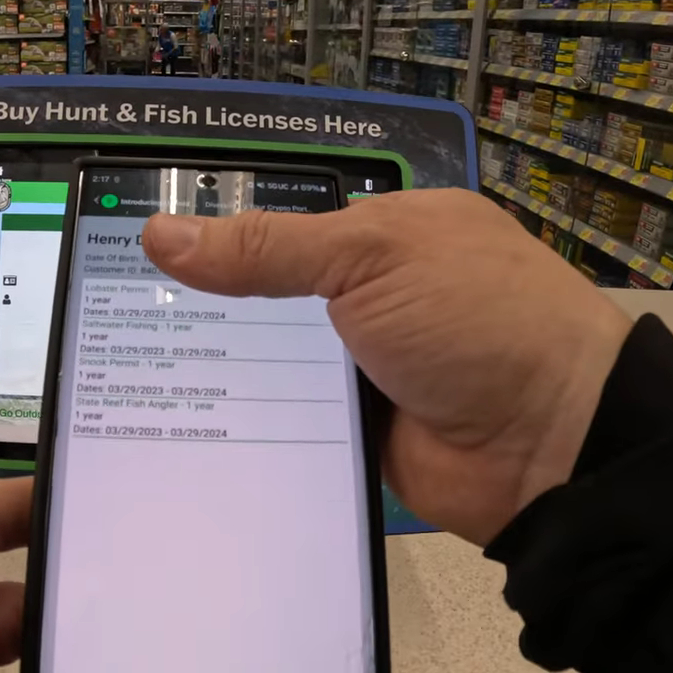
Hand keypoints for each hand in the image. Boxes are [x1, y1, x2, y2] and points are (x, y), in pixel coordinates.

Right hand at [142, 189, 632, 544]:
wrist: (551, 448)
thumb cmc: (473, 321)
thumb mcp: (371, 257)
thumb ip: (266, 250)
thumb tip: (160, 235)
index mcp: (395, 231)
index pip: (290, 224)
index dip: (222, 235)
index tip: (145, 249)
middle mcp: (381, 294)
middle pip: (275, 295)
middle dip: (210, 306)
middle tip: (121, 314)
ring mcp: (370, 365)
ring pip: (276, 361)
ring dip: (223, 367)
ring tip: (128, 365)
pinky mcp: (359, 429)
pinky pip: (290, 419)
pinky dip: (248, 420)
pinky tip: (178, 418)